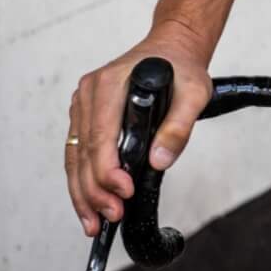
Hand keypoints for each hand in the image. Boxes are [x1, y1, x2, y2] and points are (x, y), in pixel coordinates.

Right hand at [65, 23, 213, 237]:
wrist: (172, 47)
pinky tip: (89, 205)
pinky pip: (77, 154)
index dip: (108, 169)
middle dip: (94, 190)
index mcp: (109, 84)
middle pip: (83, 152)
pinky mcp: (84, 116)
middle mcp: (89, 94)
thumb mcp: (194, 93)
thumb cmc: (181, 67)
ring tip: (94, 222)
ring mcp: (83, 105)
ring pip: (75, 158)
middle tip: (110, 217)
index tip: (123, 191)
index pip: (100, 135)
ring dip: (83, 193)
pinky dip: (82, 181)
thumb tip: (158, 162)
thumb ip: (178, 126)